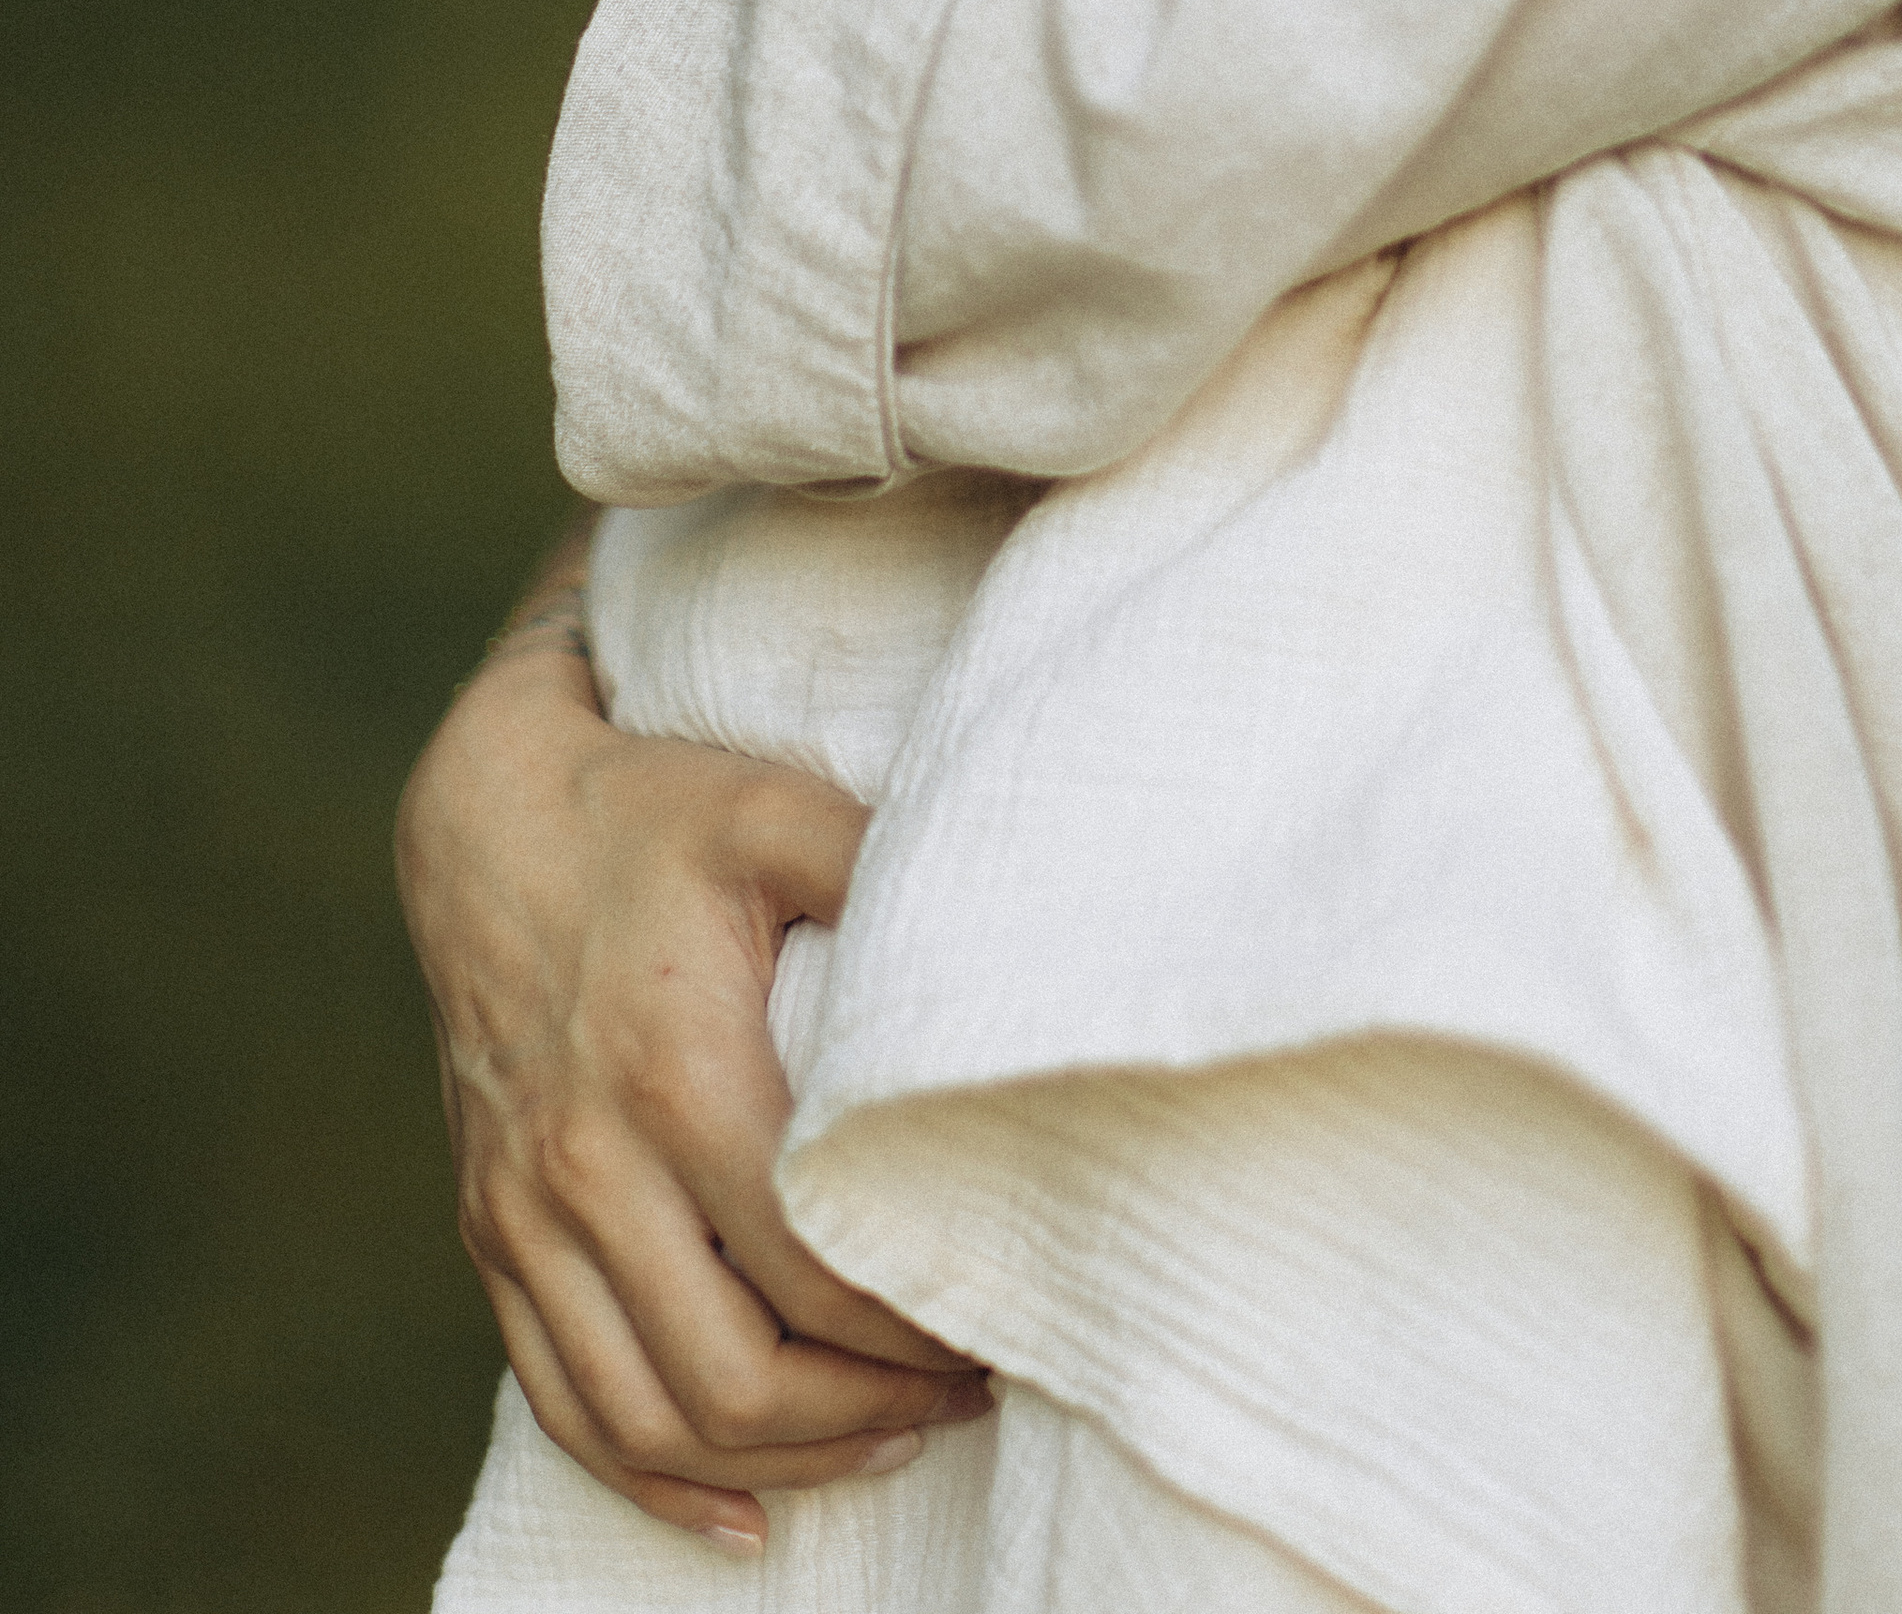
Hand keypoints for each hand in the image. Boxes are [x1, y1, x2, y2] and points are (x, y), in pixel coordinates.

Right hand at [396, 562, 990, 1551]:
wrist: (482, 819)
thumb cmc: (655, 811)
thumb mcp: (775, 807)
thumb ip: (879, 867)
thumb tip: (1002, 936)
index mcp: (673, 1071)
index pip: (810, 1265)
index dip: (914, 1324)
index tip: (998, 1317)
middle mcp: (586, 1165)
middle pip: (732, 1373)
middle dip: (866, 1412)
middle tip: (970, 1390)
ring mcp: (524, 1213)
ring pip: (647, 1416)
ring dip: (776, 1461)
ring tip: (889, 1438)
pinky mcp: (491, 1234)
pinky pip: (562, 1401)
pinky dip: (650, 1480)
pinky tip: (738, 1512)